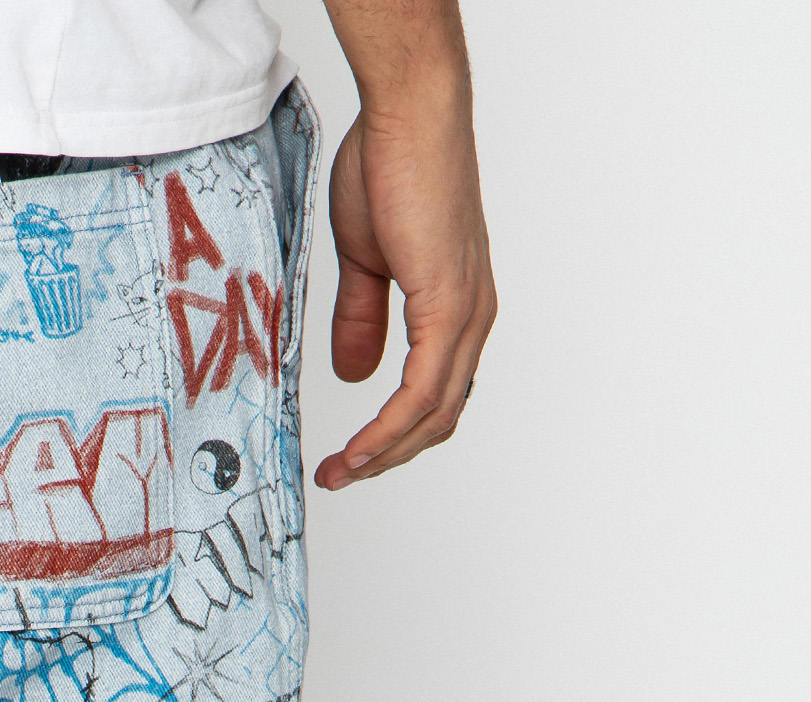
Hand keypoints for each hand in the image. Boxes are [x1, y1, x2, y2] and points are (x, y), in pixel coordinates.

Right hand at [313, 11, 496, 488]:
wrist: (408, 115)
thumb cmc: (390, 164)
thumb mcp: (365, 258)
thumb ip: (361, 319)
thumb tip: (356, 374)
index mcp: (456, 306)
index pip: (436, 393)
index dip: (394, 433)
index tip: (349, 457)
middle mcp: (472, 316)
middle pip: (440, 416)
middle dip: (387, 457)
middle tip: (338, 478)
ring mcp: (466, 314)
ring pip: (434, 414)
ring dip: (385, 453)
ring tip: (341, 473)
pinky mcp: (450, 308)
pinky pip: (423, 391)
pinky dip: (390, 428)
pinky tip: (360, 449)